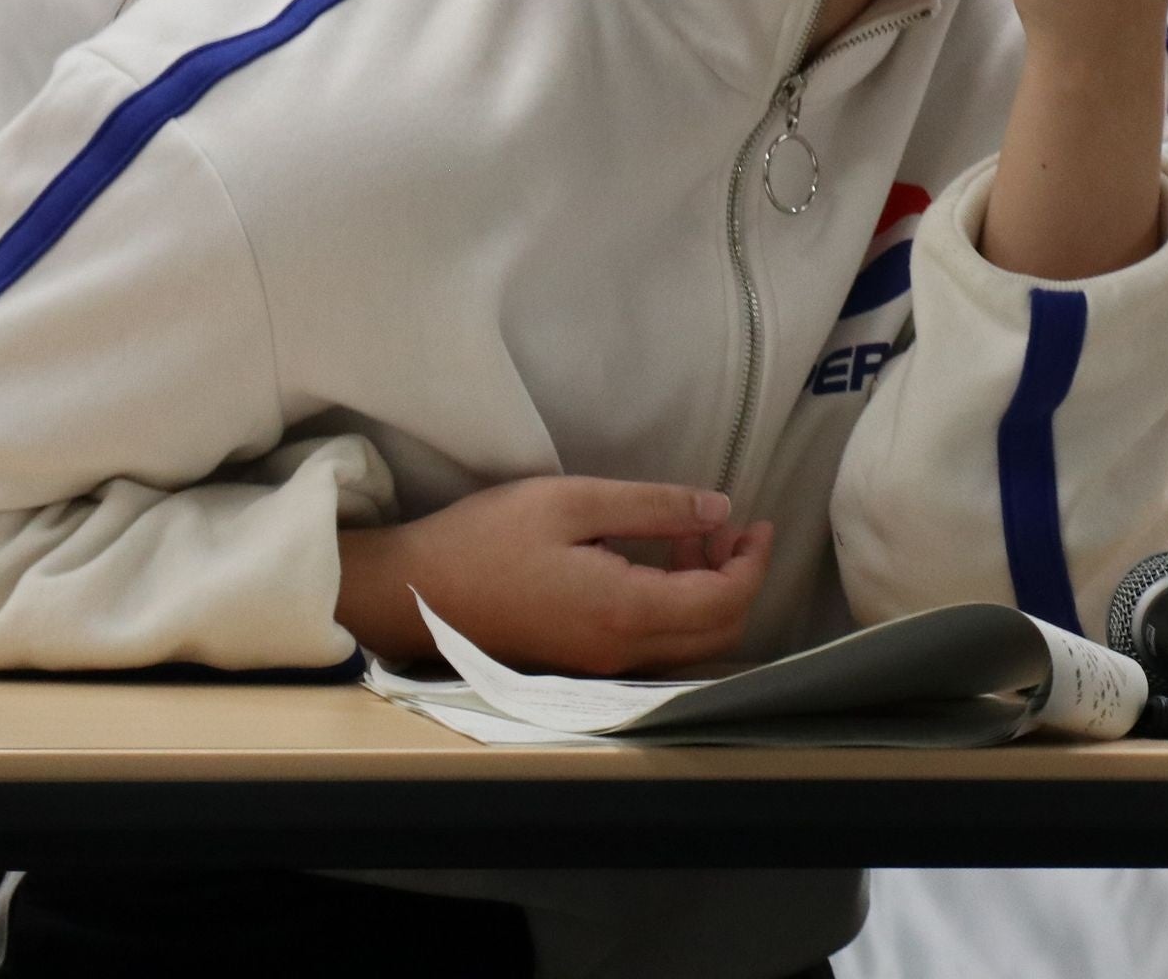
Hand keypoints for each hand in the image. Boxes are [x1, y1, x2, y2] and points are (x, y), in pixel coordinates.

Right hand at [336, 478, 773, 674]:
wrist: (411, 592)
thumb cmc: (487, 538)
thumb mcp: (574, 501)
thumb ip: (655, 506)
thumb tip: (720, 508)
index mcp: (625, 612)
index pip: (724, 601)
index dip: (753, 562)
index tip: (756, 521)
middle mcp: (621, 652)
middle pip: (718, 633)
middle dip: (738, 579)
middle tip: (726, 527)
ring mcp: (600, 665)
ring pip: (688, 645)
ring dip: (706, 594)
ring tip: (688, 538)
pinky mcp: (581, 663)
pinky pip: (654, 647)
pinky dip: (674, 609)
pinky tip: (654, 565)